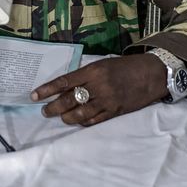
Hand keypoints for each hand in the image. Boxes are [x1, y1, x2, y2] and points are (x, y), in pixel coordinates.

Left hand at [31, 53, 168, 126]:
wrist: (152, 74)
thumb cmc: (126, 66)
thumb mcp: (103, 64)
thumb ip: (86, 75)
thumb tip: (66, 87)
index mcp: (94, 70)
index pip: (64, 81)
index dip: (47, 90)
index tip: (34, 95)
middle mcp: (98, 86)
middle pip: (69, 100)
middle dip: (53, 107)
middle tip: (44, 110)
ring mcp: (107, 101)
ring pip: (79, 114)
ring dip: (66, 117)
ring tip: (60, 117)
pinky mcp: (115, 112)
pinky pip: (94, 120)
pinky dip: (82, 122)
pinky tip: (77, 121)